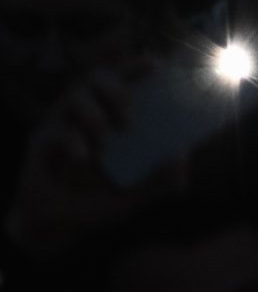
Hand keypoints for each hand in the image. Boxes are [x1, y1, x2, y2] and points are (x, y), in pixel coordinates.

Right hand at [5, 61, 147, 257]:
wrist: (58, 227)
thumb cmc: (97, 200)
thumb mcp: (133, 194)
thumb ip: (158, 179)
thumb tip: (183, 161)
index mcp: (110, 117)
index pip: (122, 80)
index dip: (136, 66)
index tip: (155, 64)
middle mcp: (85, 114)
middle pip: (96, 78)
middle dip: (115, 89)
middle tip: (129, 118)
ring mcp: (61, 126)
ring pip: (73, 97)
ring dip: (94, 114)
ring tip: (105, 142)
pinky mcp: (40, 145)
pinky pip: (54, 131)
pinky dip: (72, 140)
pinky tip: (84, 157)